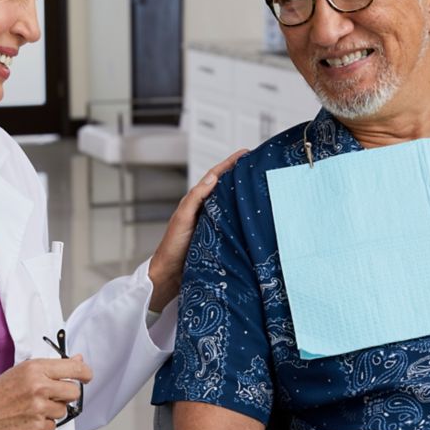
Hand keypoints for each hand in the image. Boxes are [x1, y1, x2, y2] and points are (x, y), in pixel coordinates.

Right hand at [0, 357, 91, 429]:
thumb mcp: (18, 373)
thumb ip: (49, 368)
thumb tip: (77, 360)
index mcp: (34, 369)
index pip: (74, 368)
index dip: (84, 373)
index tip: (86, 376)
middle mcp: (39, 387)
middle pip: (73, 392)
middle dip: (65, 395)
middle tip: (50, 396)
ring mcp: (39, 409)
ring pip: (63, 411)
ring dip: (51, 412)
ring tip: (29, 409)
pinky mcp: (37, 428)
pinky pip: (52, 427)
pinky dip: (42, 425)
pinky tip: (26, 420)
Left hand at [148, 148, 246, 310]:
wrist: (170, 277)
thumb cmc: (172, 248)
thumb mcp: (183, 219)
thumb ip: (196, 198)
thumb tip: (213, 177)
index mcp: (196, 202)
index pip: (216, 177)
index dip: (230, 164)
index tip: (245, 152)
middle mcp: (206, 211)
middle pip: (226, 188)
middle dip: (240, 175)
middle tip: (258, 164)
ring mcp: (213, 225)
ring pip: (231, 204)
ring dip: (243, 194)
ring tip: (259, 184)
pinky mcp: (219, 239)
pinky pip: (234, 222)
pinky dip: (243, 215)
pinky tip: (254, 215)